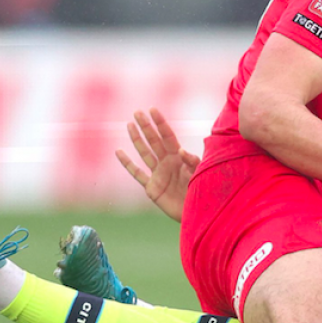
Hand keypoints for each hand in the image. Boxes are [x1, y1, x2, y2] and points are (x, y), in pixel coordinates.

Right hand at [115, 108, 199, 222]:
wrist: (197, 212)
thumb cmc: (203, 191)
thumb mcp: (201, 173)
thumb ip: (192, 161)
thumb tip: (180, 150)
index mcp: (180, 157)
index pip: (168, 136)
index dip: (160, 123)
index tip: (153, 110)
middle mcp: (167, 163)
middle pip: (154, 141)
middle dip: (146, 127)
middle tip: (137, 112)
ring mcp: (158, 174)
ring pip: (144, 153)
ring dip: (137, 139)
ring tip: (129, 124)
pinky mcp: (151, 188)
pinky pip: (137, 173)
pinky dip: (127, 163)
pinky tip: (119, 152)